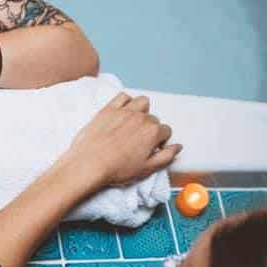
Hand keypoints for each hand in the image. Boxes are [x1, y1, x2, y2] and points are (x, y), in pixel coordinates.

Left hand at [62, 92, 181, 188]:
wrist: (89, 164)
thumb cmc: (116, 169)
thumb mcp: (147, 169)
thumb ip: (166, 156)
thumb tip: (177, 146)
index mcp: (153, 132)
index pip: (166, 131)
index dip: (159, 141)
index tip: (150, 149)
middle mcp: (141, 118)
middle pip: (153, 119)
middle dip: (149, 129)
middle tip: (138, 142)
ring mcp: (124, 111)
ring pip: (142, 102)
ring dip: (142, 110)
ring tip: (133, 123)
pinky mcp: (108, 109)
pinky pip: (123, 96)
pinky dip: (125, 102)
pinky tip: (122, 113)